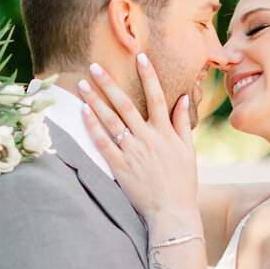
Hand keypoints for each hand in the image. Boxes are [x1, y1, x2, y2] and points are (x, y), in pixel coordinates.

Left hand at [79, 53, 201, 231]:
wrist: (171, 212)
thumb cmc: (182, 182)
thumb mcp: (188, 151)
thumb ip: (183, 123)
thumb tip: (182, 98)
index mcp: (165, 133)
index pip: (157, 97)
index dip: (148, 75)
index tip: (140, 56)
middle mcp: (148, 139)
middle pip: (125, 105)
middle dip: (109, 83)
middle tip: (94, 65)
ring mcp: (132, 152)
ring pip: (110, 121)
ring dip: (95, 100)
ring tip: (81, 84)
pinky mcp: (120, 167)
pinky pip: (103, 143)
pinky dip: (93, 127)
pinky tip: (84, 112)